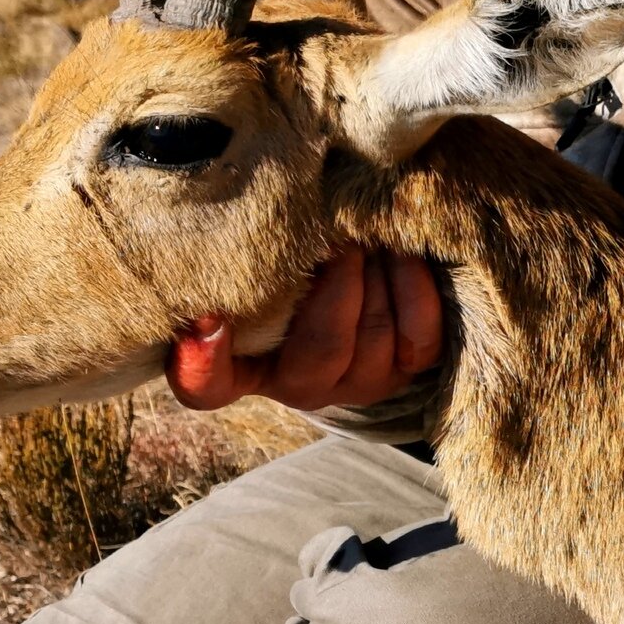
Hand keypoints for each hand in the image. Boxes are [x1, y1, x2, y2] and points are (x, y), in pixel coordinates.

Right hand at [169, 246, 445, 412]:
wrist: (358, 282)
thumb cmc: (294, 267)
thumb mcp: (262, 266)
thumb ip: (243, 261)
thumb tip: (231, 247)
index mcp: (244, 367)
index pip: (209, 386)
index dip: (204, 361)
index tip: (206, 317)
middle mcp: (301, 386)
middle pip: (322, 348)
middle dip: (337, 282)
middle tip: (336, 237)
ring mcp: (359, 382)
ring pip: (376, 335)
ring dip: (376, 276)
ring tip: (368, 237)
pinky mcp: (407, 367)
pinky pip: (420, 336)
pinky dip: (413, 287)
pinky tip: (401, 251)